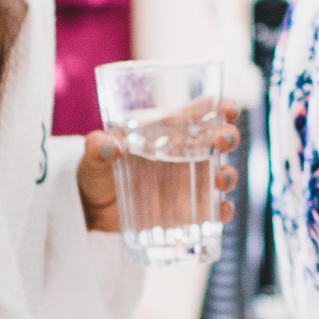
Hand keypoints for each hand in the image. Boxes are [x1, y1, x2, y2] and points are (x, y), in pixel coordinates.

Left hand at [80, 99, 240, 233]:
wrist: (90, 209)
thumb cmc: (94, 173)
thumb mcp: (92, 157)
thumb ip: (97, 147)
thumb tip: (106, 146)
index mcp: (168, 131)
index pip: (203, 112)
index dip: (223, 107)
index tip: (229, 110)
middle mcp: (185, 154)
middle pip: (219, 140)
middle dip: (228, 137)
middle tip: (222, 142)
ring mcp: (188, 183)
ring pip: (222, 173)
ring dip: (228, 175)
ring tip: (220, 180)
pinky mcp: (187, 209)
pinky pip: (212, 209)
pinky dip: (222, 211)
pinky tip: (221, 211)